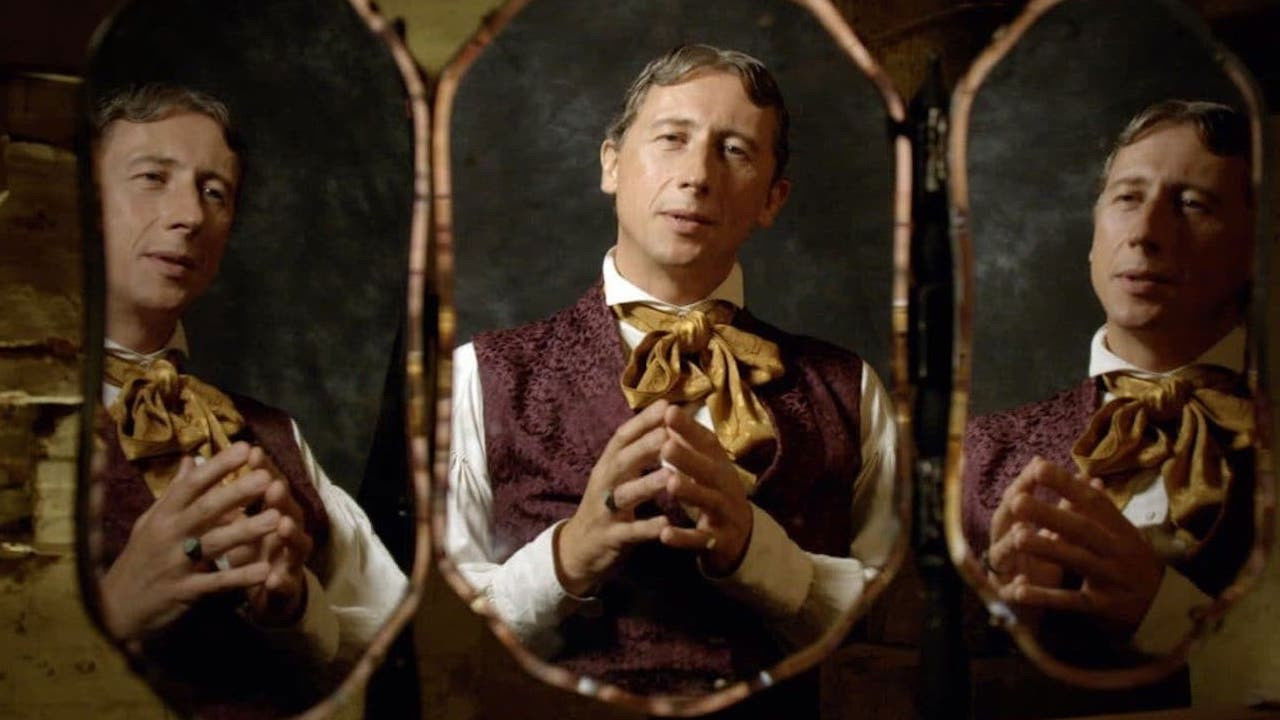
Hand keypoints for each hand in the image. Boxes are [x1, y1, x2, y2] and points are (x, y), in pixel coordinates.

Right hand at [99, 442, 277, 643]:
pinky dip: (240, 577)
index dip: (218, 466)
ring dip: (245, 531)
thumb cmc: (139, 558)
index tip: (245, 447)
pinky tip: (265, 570)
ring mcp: (175, 564)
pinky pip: (215, 583)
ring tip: (276, 518)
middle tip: (265, 476)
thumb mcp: (150, 522)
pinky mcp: (183, 592)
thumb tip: (191, 458)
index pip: (191, 485)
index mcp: (163, 515)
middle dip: (235, 492)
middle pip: (205, 509)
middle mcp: (168, 535)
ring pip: (214, 543)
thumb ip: (174, 492)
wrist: (113, 608)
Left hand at [241, 446, 313, 625]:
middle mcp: (287, 532)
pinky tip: (272, 580)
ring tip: (283, 526)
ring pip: (297, 545)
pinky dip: (281, 582)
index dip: (264, 470)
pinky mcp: (288, 588)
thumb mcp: (235, 525)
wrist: (270, 597)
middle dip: (282, 499)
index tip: (252, 452)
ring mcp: (290, 560)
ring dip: (291, 535)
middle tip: (272, 486)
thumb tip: (198, 464)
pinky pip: (286, 585)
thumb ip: (223, 498)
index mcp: (274, 514)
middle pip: (290, 511)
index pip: (272, 486)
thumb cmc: (252, 554)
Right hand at [556, 400, 672, 596]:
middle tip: (669, 432)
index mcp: (608, 465)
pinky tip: (665, 524)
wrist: (579, 548)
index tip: (666, 404)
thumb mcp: (617, 476)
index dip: (642, 421)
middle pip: (622, 460)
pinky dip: (646, 528)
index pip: (623, 437)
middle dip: (645, 446)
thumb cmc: (607, 504)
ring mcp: (605, 510)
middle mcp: (604, 483)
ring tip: (670, 475)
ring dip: (647, 484)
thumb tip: (665, 422)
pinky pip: (629, 532)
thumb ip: (637, 452)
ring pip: (625, 495)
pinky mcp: (610, 537)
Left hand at [656, 405, 753, 575]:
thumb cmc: (715, 494)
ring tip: (670, 483)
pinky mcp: (719, 541)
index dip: (690, 428)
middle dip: (689, 458)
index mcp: (720, 465)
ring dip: (691, 492)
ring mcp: (725, 514)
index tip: (669, 411)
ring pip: (709, 502)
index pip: (707, 442)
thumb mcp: (706, 468)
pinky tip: (665, 534)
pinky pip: (701, 539)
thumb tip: (669, 412)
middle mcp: (726, 486)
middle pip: (709, 470)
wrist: (740, 537)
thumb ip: (689, 445)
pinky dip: (684, 537)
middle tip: (666, 446)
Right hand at [987, 457, 1066, 602]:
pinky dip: (1016, 588)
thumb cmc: (1047, 564)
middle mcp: (1003, 545)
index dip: (1024, 482)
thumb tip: (1091, 480)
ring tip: (1020, 534)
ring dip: (1008, 544)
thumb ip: (1070, 510)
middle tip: (1023, 497)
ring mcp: (1002, 571)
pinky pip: (1008, 592)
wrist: (1038, 608)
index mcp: (1015, 526)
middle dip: (1011, 509)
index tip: (1038, 466)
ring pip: (998, 555)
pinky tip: (1025, 582)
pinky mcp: (1007, 598)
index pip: (1016, 498)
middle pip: (1000, 522)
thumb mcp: (1059, 535)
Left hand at [994, 457, 1163, 634]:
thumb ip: (1100, 508)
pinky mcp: (1103, 606)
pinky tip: (1019, 590)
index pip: (1093, 501)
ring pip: (1077, 560)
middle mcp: (1118, 550)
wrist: (1164, 605)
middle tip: (1017, 500)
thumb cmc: (1132, 560)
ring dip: (1046, 549)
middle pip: (1083, 529)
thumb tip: (1084, 475)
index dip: (1067, 484)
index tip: (1038, 467)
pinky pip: (1072, 600)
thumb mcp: (1122, 532)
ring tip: (1016, 538)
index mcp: (1120, 528)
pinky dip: (1046, 596)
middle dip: (1050, 514)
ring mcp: (1111, 578)